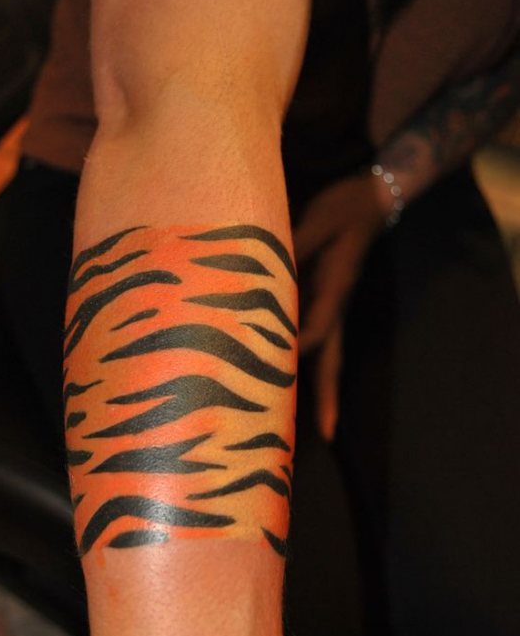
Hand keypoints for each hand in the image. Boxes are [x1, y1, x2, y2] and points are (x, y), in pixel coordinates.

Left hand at [293, 172, 388, 440]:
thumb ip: (294, 244)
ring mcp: (331, 308)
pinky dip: (304, 365)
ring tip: (317, 428)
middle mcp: (336, 307)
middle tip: (328, 435)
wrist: (369, 199)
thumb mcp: (318, 220)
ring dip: (320, 391)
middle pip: (332, 360)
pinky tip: (288, 380)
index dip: (297, 348)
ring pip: (327, 357)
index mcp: (335, 290)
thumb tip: (266, 265)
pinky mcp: (323, 303)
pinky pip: (315, 342)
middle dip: (328, 397)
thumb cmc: (343, 208)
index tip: (273, 369)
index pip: (317, 329)